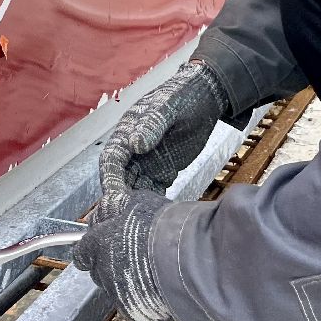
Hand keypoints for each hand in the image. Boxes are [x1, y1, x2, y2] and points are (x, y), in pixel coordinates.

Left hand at [72, 190, 171, 320]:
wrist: (184, 258)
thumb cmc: (160, 227)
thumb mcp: (137, 202)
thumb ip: (119, 206)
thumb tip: (112, 200)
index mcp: (98, 244)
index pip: (82, 251)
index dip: (91, 246)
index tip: (100, 242)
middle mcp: (103, 271)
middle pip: (97, 269)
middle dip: (108, 261)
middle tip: (130, 251)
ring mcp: (116, 293)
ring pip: (113, 286)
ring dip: (124, 277)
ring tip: (146, 267)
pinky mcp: (132, 311)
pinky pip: (130, 302)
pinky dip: (138, 294)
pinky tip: (154, 283)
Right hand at [98, 60, 228, 218]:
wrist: (208, 96)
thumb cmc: (185, 95)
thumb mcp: (170, 106)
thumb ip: (152, 123)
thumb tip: (134, 142)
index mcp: (128, 130)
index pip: (113, 159)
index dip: (111, 180)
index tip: (116, 199)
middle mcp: (133, 149)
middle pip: (120, 178)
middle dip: (120, 198)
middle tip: (125, 220)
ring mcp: (148, 161)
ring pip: (134, 187)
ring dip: (134, 205)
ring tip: (139, 225)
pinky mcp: (163, 170)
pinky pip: (152, 190)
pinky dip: (152, 203)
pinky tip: (157, 218)